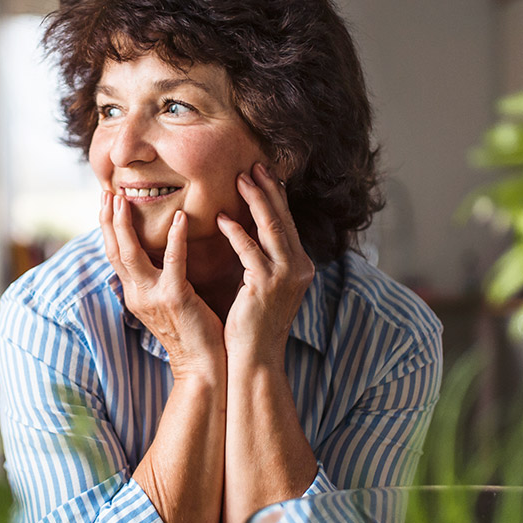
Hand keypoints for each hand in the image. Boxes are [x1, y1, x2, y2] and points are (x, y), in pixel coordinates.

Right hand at [99, 191, 225, 379]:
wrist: (202, 367)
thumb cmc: (192, 333)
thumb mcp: (166, 304)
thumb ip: (158, 280)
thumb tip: (160, 256)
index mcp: (135, 294)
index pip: (114, 255)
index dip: (108, 228)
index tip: (107, 201)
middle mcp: (137, 294)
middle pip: (114, 251)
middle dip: (108, 219)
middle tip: (107, 192)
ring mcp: (153, 297)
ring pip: (130, 254)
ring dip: (125, 224)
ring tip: (125, 199)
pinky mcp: (175, 299)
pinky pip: (173, 262)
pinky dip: (174, 238)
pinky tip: (179, 218)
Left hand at [217, 162, 314, 366]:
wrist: (256, 358)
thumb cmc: (252, 323)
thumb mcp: (263, 285)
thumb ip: (262, 259)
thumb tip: (248, 230)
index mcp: (300, 265)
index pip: (287, 223)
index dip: (276, 196)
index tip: (263, 173)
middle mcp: (299, 267)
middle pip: (283, 218)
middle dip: (268, 189)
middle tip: (253, 164)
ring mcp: (286, 276)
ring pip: (271, 228)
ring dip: (255, 200)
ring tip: (240, 178)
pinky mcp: (267, 286)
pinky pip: (250, 251)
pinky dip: (237, 232)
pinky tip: (222, 218)